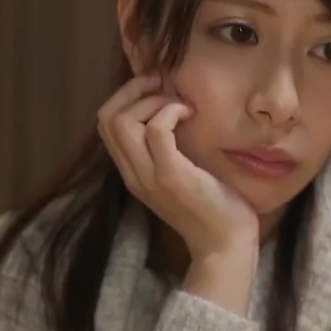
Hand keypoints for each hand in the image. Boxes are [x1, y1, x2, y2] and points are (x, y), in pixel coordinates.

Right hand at [96, 73, 259, 262]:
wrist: (224, 243)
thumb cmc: (210, 207)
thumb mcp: (179, 174)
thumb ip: (165, 150)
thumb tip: (168, 110)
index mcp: (132, 172)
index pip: (106, 124)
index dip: (125, 97)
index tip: (155, 89)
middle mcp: (133, 173)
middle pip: (107, 118)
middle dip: (133, 90)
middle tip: (163, 87)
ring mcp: (149, 175)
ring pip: (122, 121)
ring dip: (151, 101)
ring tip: (178, 105)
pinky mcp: (170, 175)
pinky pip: (156, 130)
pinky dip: (170, 111)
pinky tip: (189, 114)